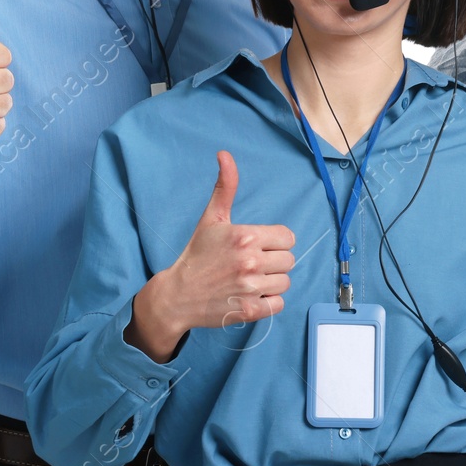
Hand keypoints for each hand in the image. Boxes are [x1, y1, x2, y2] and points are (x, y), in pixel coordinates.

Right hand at [127, 151, 295, 362]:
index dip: (274, 242)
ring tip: (250, 280)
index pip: (287, 237)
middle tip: (251, 264)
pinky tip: (250, 295)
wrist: (177, 295)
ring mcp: (251, 288)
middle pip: (289, 260)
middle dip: (273, 261)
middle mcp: (250, 262)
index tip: (257, 246)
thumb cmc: (197, 255)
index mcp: (245, 236)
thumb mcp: (211, 218)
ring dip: (272, 282)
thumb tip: (225, 154)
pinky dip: (269, 302)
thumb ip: (225, 187)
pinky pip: (279, 304)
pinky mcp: (250, 311)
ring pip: (285, 281)